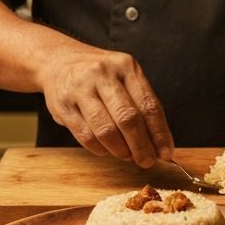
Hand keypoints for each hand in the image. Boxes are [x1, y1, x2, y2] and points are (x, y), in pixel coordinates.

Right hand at [40, 41, 174, 169]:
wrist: (59, 62)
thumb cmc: (100, 76)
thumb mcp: (124, 77)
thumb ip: (141, 105)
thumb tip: (159, 145)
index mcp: (125, 66)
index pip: (149, 105)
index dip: (159, 133)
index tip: (166, 153)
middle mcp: (103, 74)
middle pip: (128, 119)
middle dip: (141, 146)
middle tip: (147, 161)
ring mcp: (81, 89)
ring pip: (106, 130)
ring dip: (121, 150)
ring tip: (127, 155)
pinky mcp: (63, 106)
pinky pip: (86, 136)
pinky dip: (101, 150)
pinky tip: (107, 150)